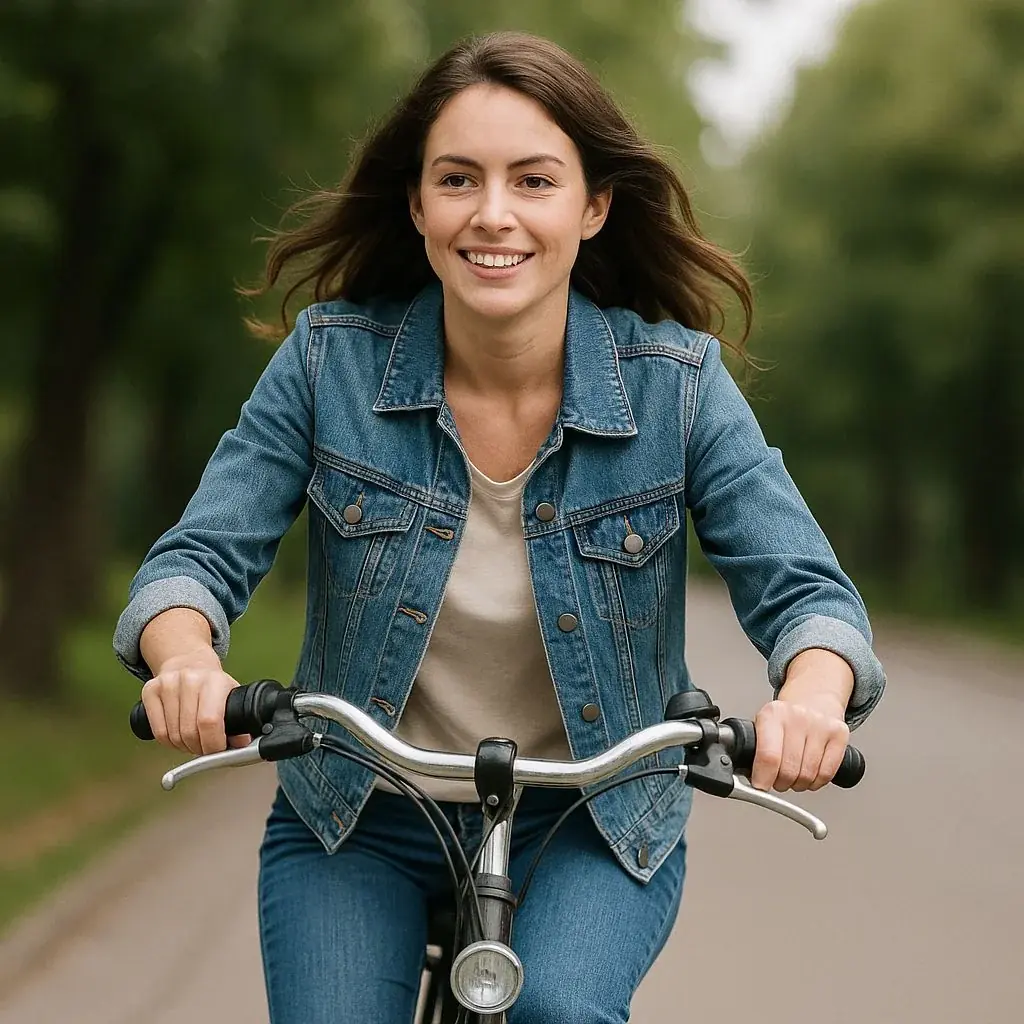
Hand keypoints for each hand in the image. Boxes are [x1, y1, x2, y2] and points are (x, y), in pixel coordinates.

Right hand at [140, 651, 249, 755]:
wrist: (188, 661)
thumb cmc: (212, 684)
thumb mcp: (231, 696)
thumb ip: (239, 721)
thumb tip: (242, 745)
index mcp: (215, 681)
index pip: (209, 722)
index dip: (213, 744)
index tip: (218, 750)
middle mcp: (190, 679)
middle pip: (189, 732)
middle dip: (199, 748)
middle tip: (206, 748)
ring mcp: (167, 683)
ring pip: (173, 735)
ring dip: (184, 747)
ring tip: (193, 740)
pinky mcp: (150, 690)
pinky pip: (158, 732)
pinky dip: (169, 743)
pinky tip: (178, 737)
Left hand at [750, 650, 852, 791]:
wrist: (813, 696)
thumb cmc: (785, 717)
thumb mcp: (763, 724)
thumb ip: (754, 748)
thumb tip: (745, 777)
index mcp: (773, 714)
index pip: (768, 756)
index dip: (763, 778)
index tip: (760, 786)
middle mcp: (798, 717)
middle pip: (789, 770)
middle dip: (780, 783)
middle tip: (776, 780)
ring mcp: (821, 725)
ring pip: (808, 775)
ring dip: (798, 784)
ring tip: (793, 775)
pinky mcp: (840, 734)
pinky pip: (827, 774)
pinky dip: (816, 782)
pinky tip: (810, 774)